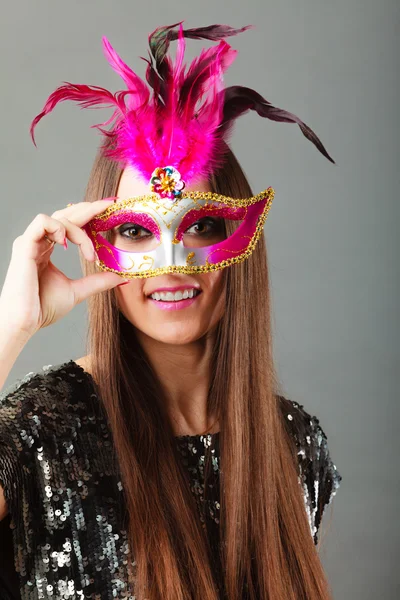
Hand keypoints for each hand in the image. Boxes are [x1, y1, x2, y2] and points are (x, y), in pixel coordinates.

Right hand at [0, 199, 125, 338]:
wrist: (25, 322)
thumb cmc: (42, 308)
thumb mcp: (77, 291)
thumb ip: (97, 281)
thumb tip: (120, 277)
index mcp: (47, 250)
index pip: (70, 224)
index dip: (89, 214)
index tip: (109, 211)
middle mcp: (38, 242)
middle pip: (65, 214)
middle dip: (89, 208)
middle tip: (109, 206)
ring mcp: (30, 242)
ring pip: (58, 218)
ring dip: (79, 231)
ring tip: (90, 253)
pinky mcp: (24, 246)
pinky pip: (42, 222)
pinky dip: (59, 228)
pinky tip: (67, 244)